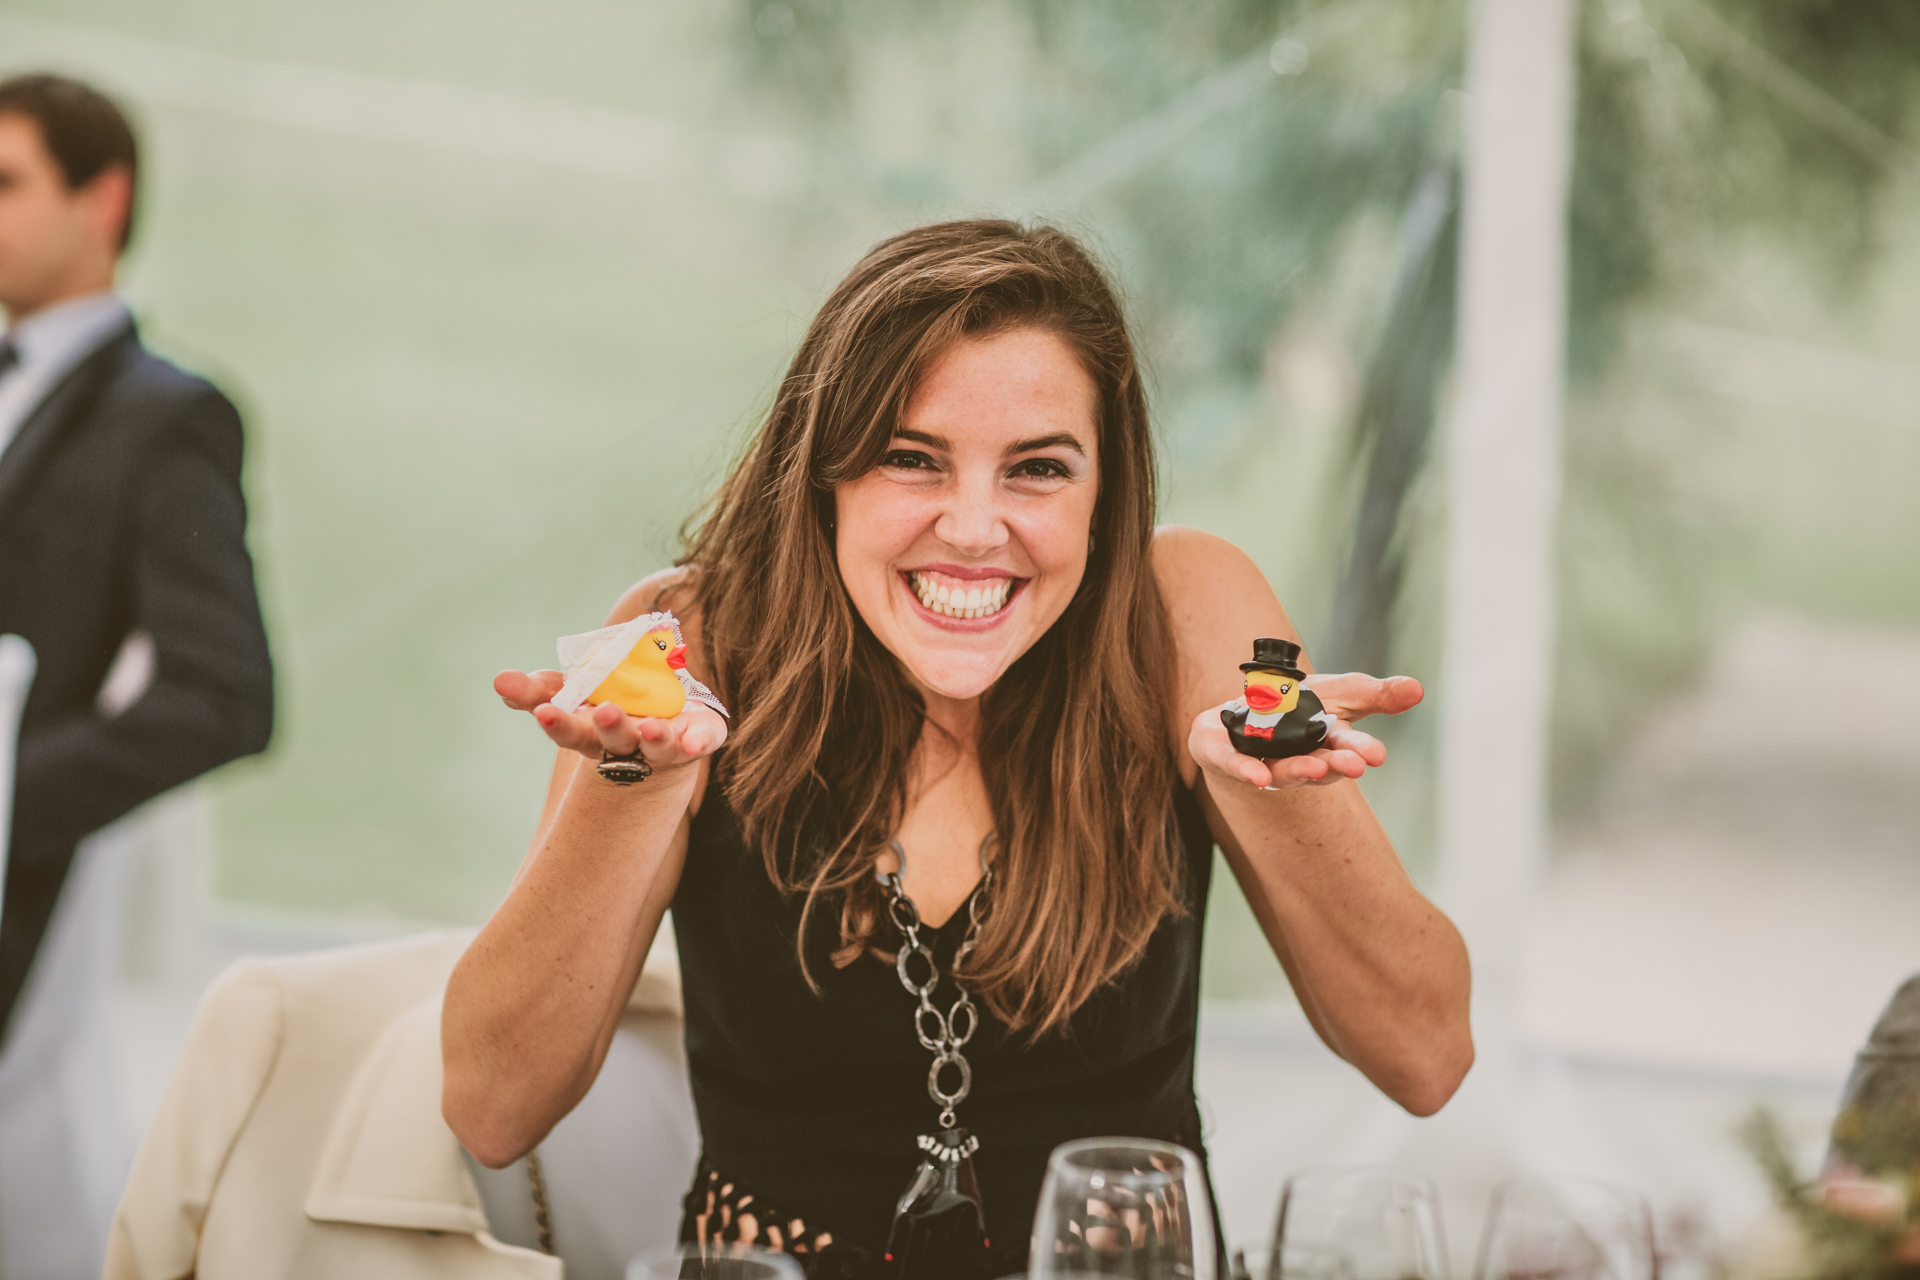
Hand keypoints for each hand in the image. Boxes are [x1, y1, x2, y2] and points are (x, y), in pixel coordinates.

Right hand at [494, 669, 727, 772]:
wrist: (667, 716)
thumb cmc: (612, 701)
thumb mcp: (573, 690)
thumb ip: (539, 688)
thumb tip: (500, 682)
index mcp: (592, 732)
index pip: (571, 730)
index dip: (559, 722)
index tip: (544, 712)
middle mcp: (626, 743)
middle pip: (613, 740)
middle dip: (608, 728)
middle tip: (603, 713)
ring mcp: (663, 744)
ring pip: (657, 745)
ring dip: (653, 737)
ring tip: (650, 727)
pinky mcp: (697, 737)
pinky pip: (702, 740)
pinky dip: (698, 741)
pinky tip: (695, 741)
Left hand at [1189, 673, 1423, 791]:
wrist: (1238, 716)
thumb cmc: (1297, 707)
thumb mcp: (1339, 691)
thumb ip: (1375, 694)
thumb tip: (1418, 689)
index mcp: (1326, 743)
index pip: (1347, 748)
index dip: (1360, 751)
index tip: (1377, 755)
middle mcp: (1298, 758)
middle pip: (1320, 764)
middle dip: (1337, 765)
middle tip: (1357, 766)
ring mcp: (1263, 760)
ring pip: (1284, 770)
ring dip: (1300, 771)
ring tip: (1315, 769)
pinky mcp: (1227, 757)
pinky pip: (1237, 765)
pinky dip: (1247, 771)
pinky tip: (1256, 778)